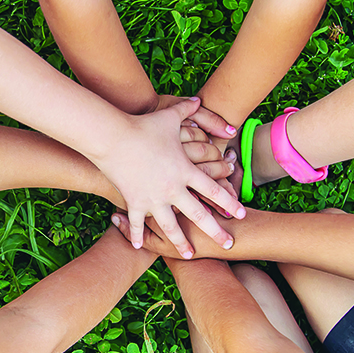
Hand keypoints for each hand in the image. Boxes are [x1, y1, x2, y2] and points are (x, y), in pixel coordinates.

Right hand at [95, 98, 244, 258]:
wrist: (114, 137)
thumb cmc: (143, 125)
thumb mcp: (169, 115)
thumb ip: (188, 109)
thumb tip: (199, 98)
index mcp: (185, 170)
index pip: (213, 188)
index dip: (228, 200)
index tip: (240, 212)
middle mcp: (173, 188)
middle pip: (199, 214)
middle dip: (215, 230)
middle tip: (229, 243)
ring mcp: (153, 198)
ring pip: (172, 226)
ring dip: (181, 242)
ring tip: (190, 254)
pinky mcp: (134, 202)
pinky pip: (138, 222)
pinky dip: (138, 234)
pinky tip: (139, 246)